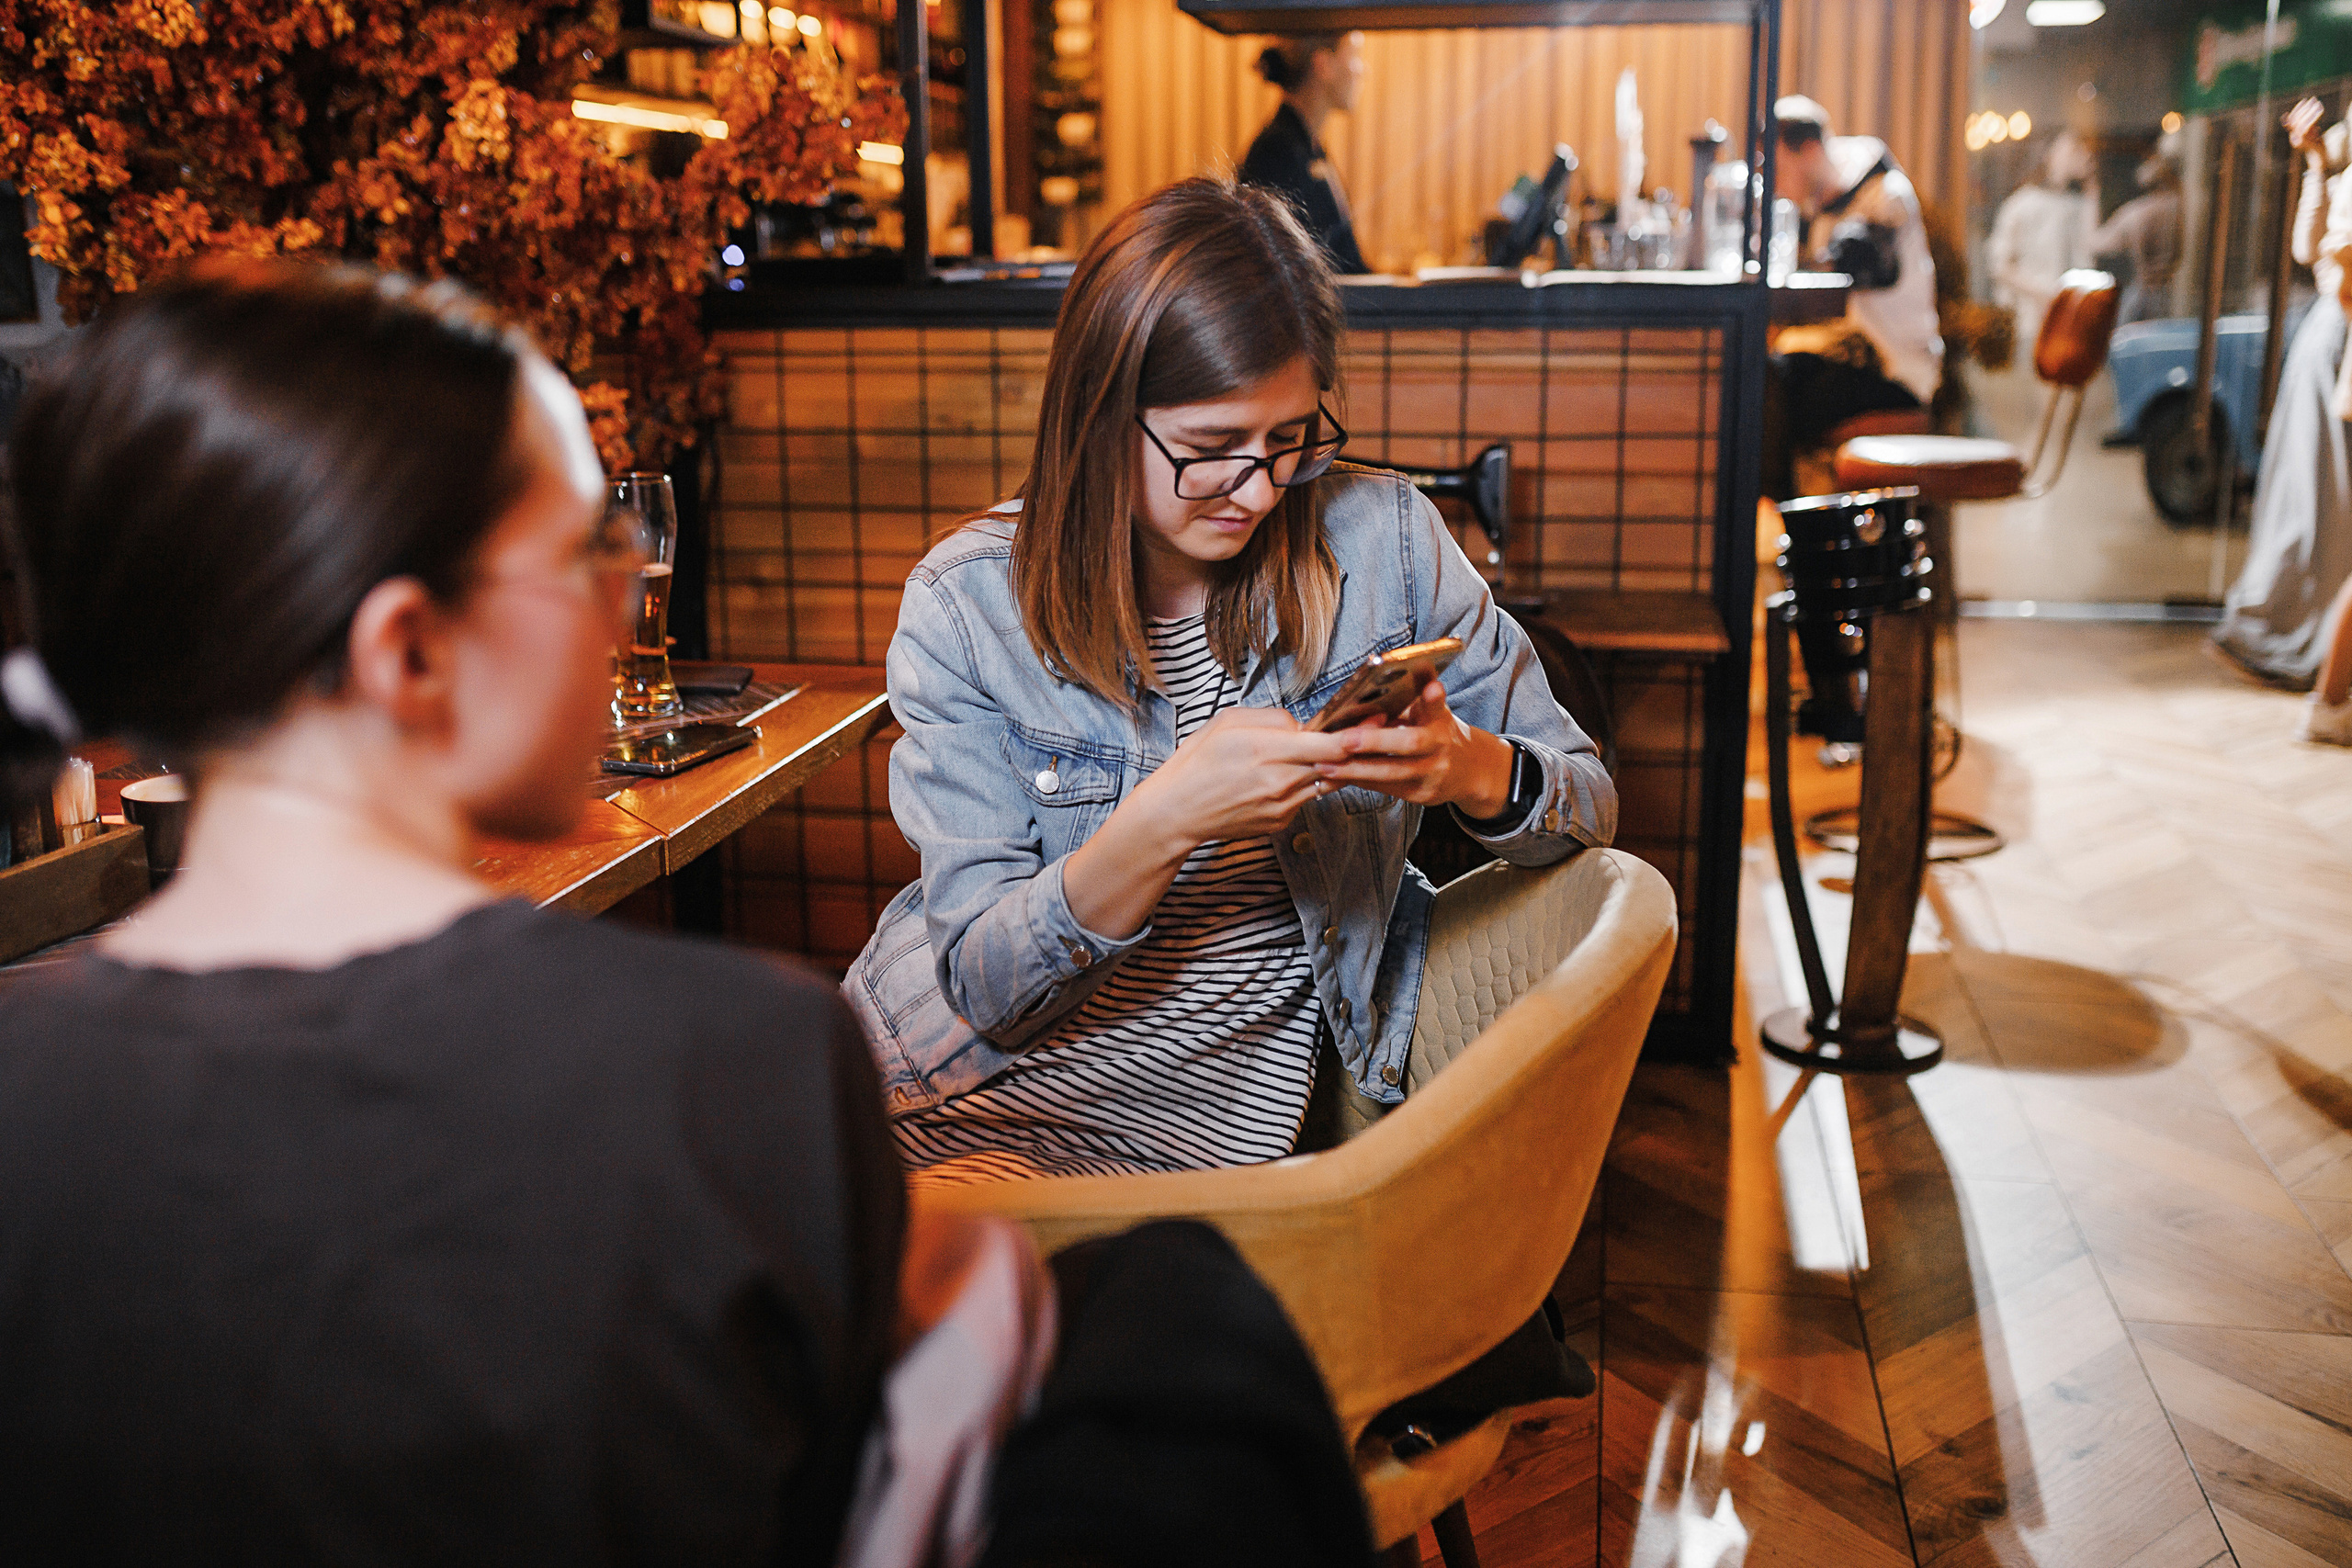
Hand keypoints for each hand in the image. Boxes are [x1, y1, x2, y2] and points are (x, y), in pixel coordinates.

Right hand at [1128, 705, 1351, 848]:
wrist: (1178, 811)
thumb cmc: (1198, 762)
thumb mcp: (1228, 721)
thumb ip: (1273, 718)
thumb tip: (1304, 725)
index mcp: (1265, 749)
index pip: (1328, 744)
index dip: (1355, 735)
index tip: (1373, 724)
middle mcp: (1279, 781)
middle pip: (1334, 764)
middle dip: (1348, 749)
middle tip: (1365, 732)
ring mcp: (1283, 806)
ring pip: (1323, 781)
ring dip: (1326, 767)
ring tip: (1314, 754)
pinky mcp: (1281, 822)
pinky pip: (1305, 797)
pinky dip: (1302, 785)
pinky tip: (1281, 778)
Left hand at [1319, 680, 1515, 816]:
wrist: (1470, 772)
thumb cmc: (1439, 734)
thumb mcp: (1434, 712)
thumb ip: (1416, 696)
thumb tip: (1401, 669)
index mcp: (1441, 721)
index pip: (1438, 706)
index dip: (1433, 697)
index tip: (1432, 687)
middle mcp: (1440, 747)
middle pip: (1409, 742)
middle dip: (1375, 741)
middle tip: (1345, 740)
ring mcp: (1432, 773)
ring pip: (1392, 772)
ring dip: (1356, 769)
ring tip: (1325, 765)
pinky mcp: (1421, 795)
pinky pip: (1385, 788)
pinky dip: (1359, 782)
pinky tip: (1335, 778)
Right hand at [2288, 97, 2325, 156]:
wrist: (2319, 158)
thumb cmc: (2316, 145)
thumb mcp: (2310, 134)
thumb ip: (2307, 126)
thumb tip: (2305, 113)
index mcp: (2294, 136)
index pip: (2291, 121)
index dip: (2297, 110)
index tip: (2303, 101)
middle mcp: (2294, 138)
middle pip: (2296, 120)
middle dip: (2305, 108)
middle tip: (2313, 99)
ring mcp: (2299, 140)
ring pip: (2302, 122)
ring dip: (2310, 111)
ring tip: (2318, 103)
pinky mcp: (2306, 141)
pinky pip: (2309, 126)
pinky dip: (2315, 117)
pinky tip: (2321, 110)